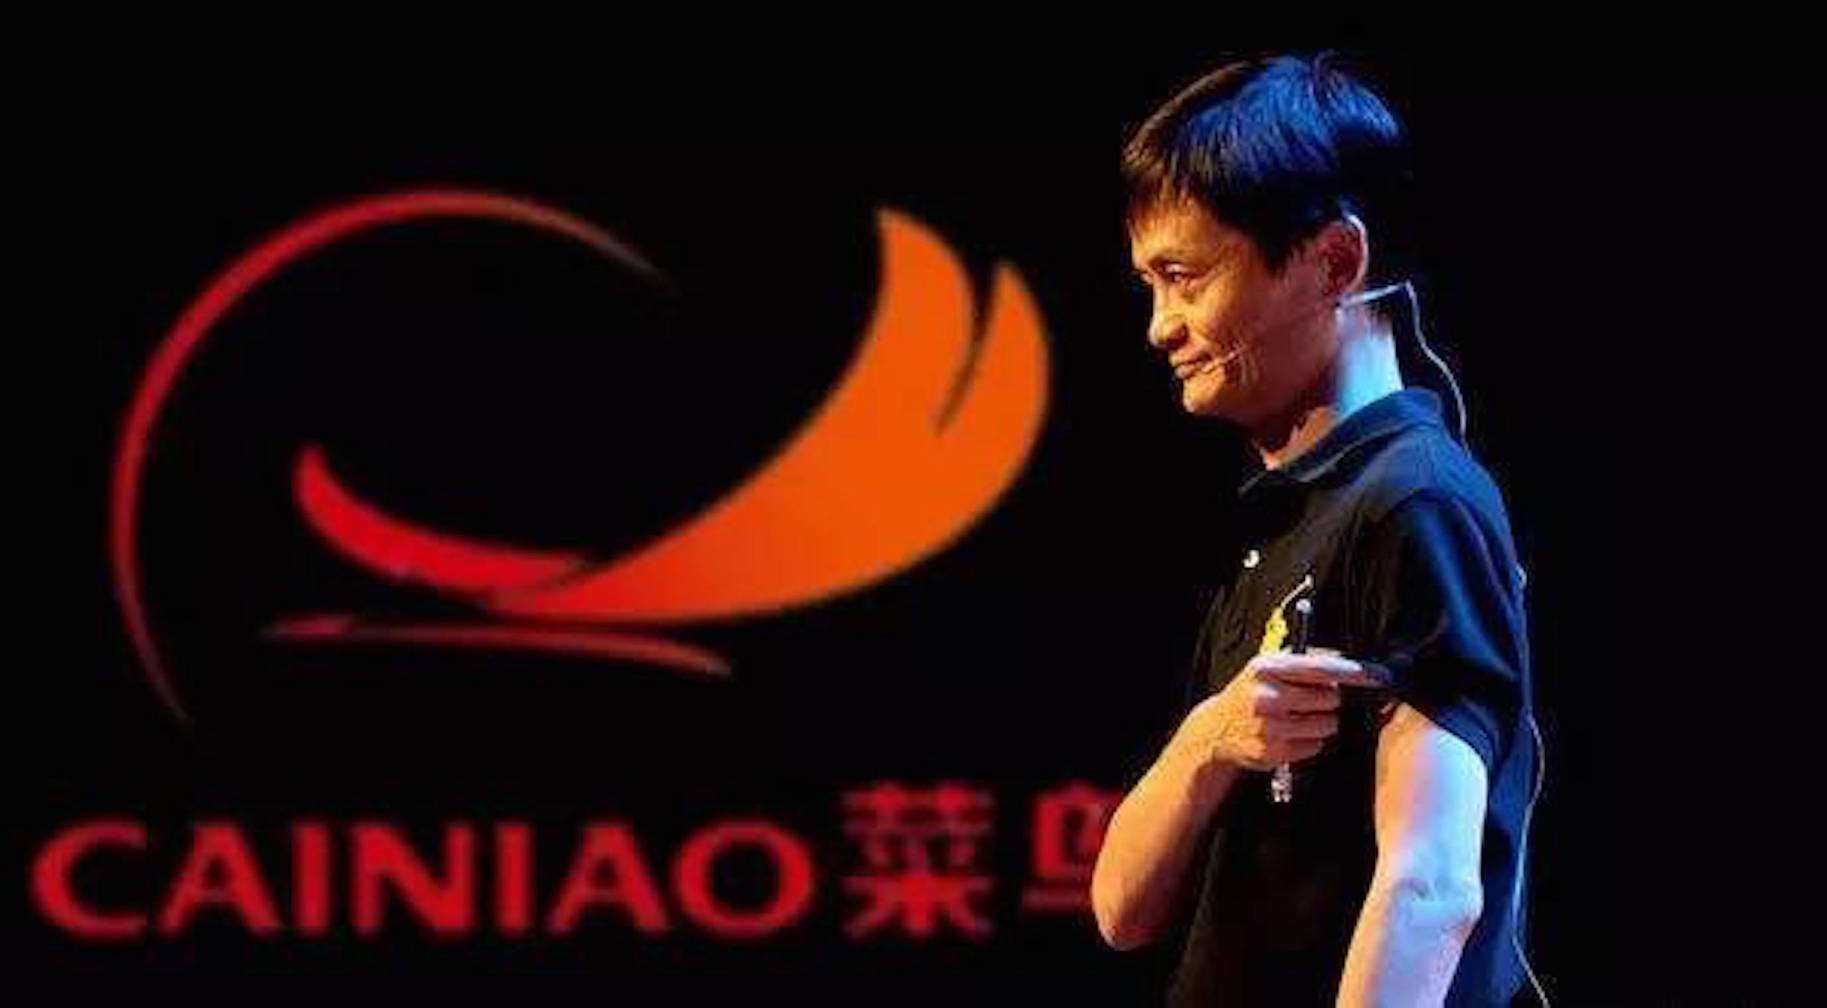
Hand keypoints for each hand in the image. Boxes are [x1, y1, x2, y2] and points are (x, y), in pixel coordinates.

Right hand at [1177, 649, 1382, 771]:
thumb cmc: (1251, 693)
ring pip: (1328, 724)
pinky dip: (1311, 740)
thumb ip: (1304, 663)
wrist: (1217, 730)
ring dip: (1323, 721)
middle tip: (1315, 700)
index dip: (1354, 673)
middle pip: (1331, 699)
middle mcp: (1267, 697)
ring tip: (1301, 717)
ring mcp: (1270, 728)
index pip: (1322, 669)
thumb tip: (1349, 663)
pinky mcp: (1274, 753)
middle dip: (1330, 700)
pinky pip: (1316, 745)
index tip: (1378, 676)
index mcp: (1267, 669)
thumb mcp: (1268, 668)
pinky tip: (1291, 734)